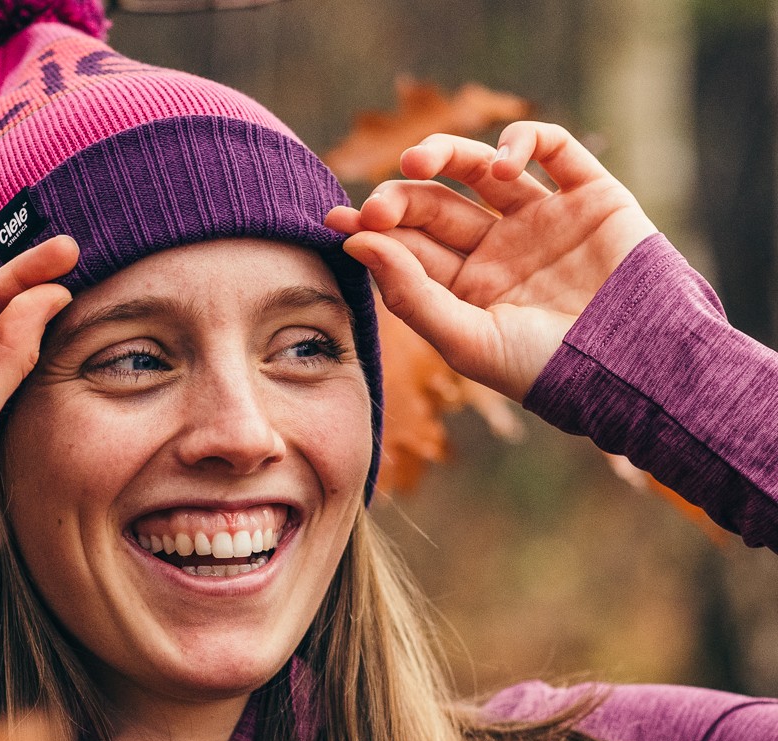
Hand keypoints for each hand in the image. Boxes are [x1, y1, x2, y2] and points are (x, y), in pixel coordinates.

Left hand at [325, 121, 657, 400]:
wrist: (631, 369)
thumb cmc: (543, 368)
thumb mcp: (464, 340)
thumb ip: (408, 293)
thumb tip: (354, 242)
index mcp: (464, 287)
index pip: (408, 247)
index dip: (372, 230)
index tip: (338, 222)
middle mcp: (497, 249)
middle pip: (435, 206)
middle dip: (400, 198)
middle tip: (376, 206)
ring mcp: (540, 218)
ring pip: (482, 168)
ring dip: (446, 155)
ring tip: (419, 161)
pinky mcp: (587, 194)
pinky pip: (553, 148)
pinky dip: (522, 141)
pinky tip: (501, 164)